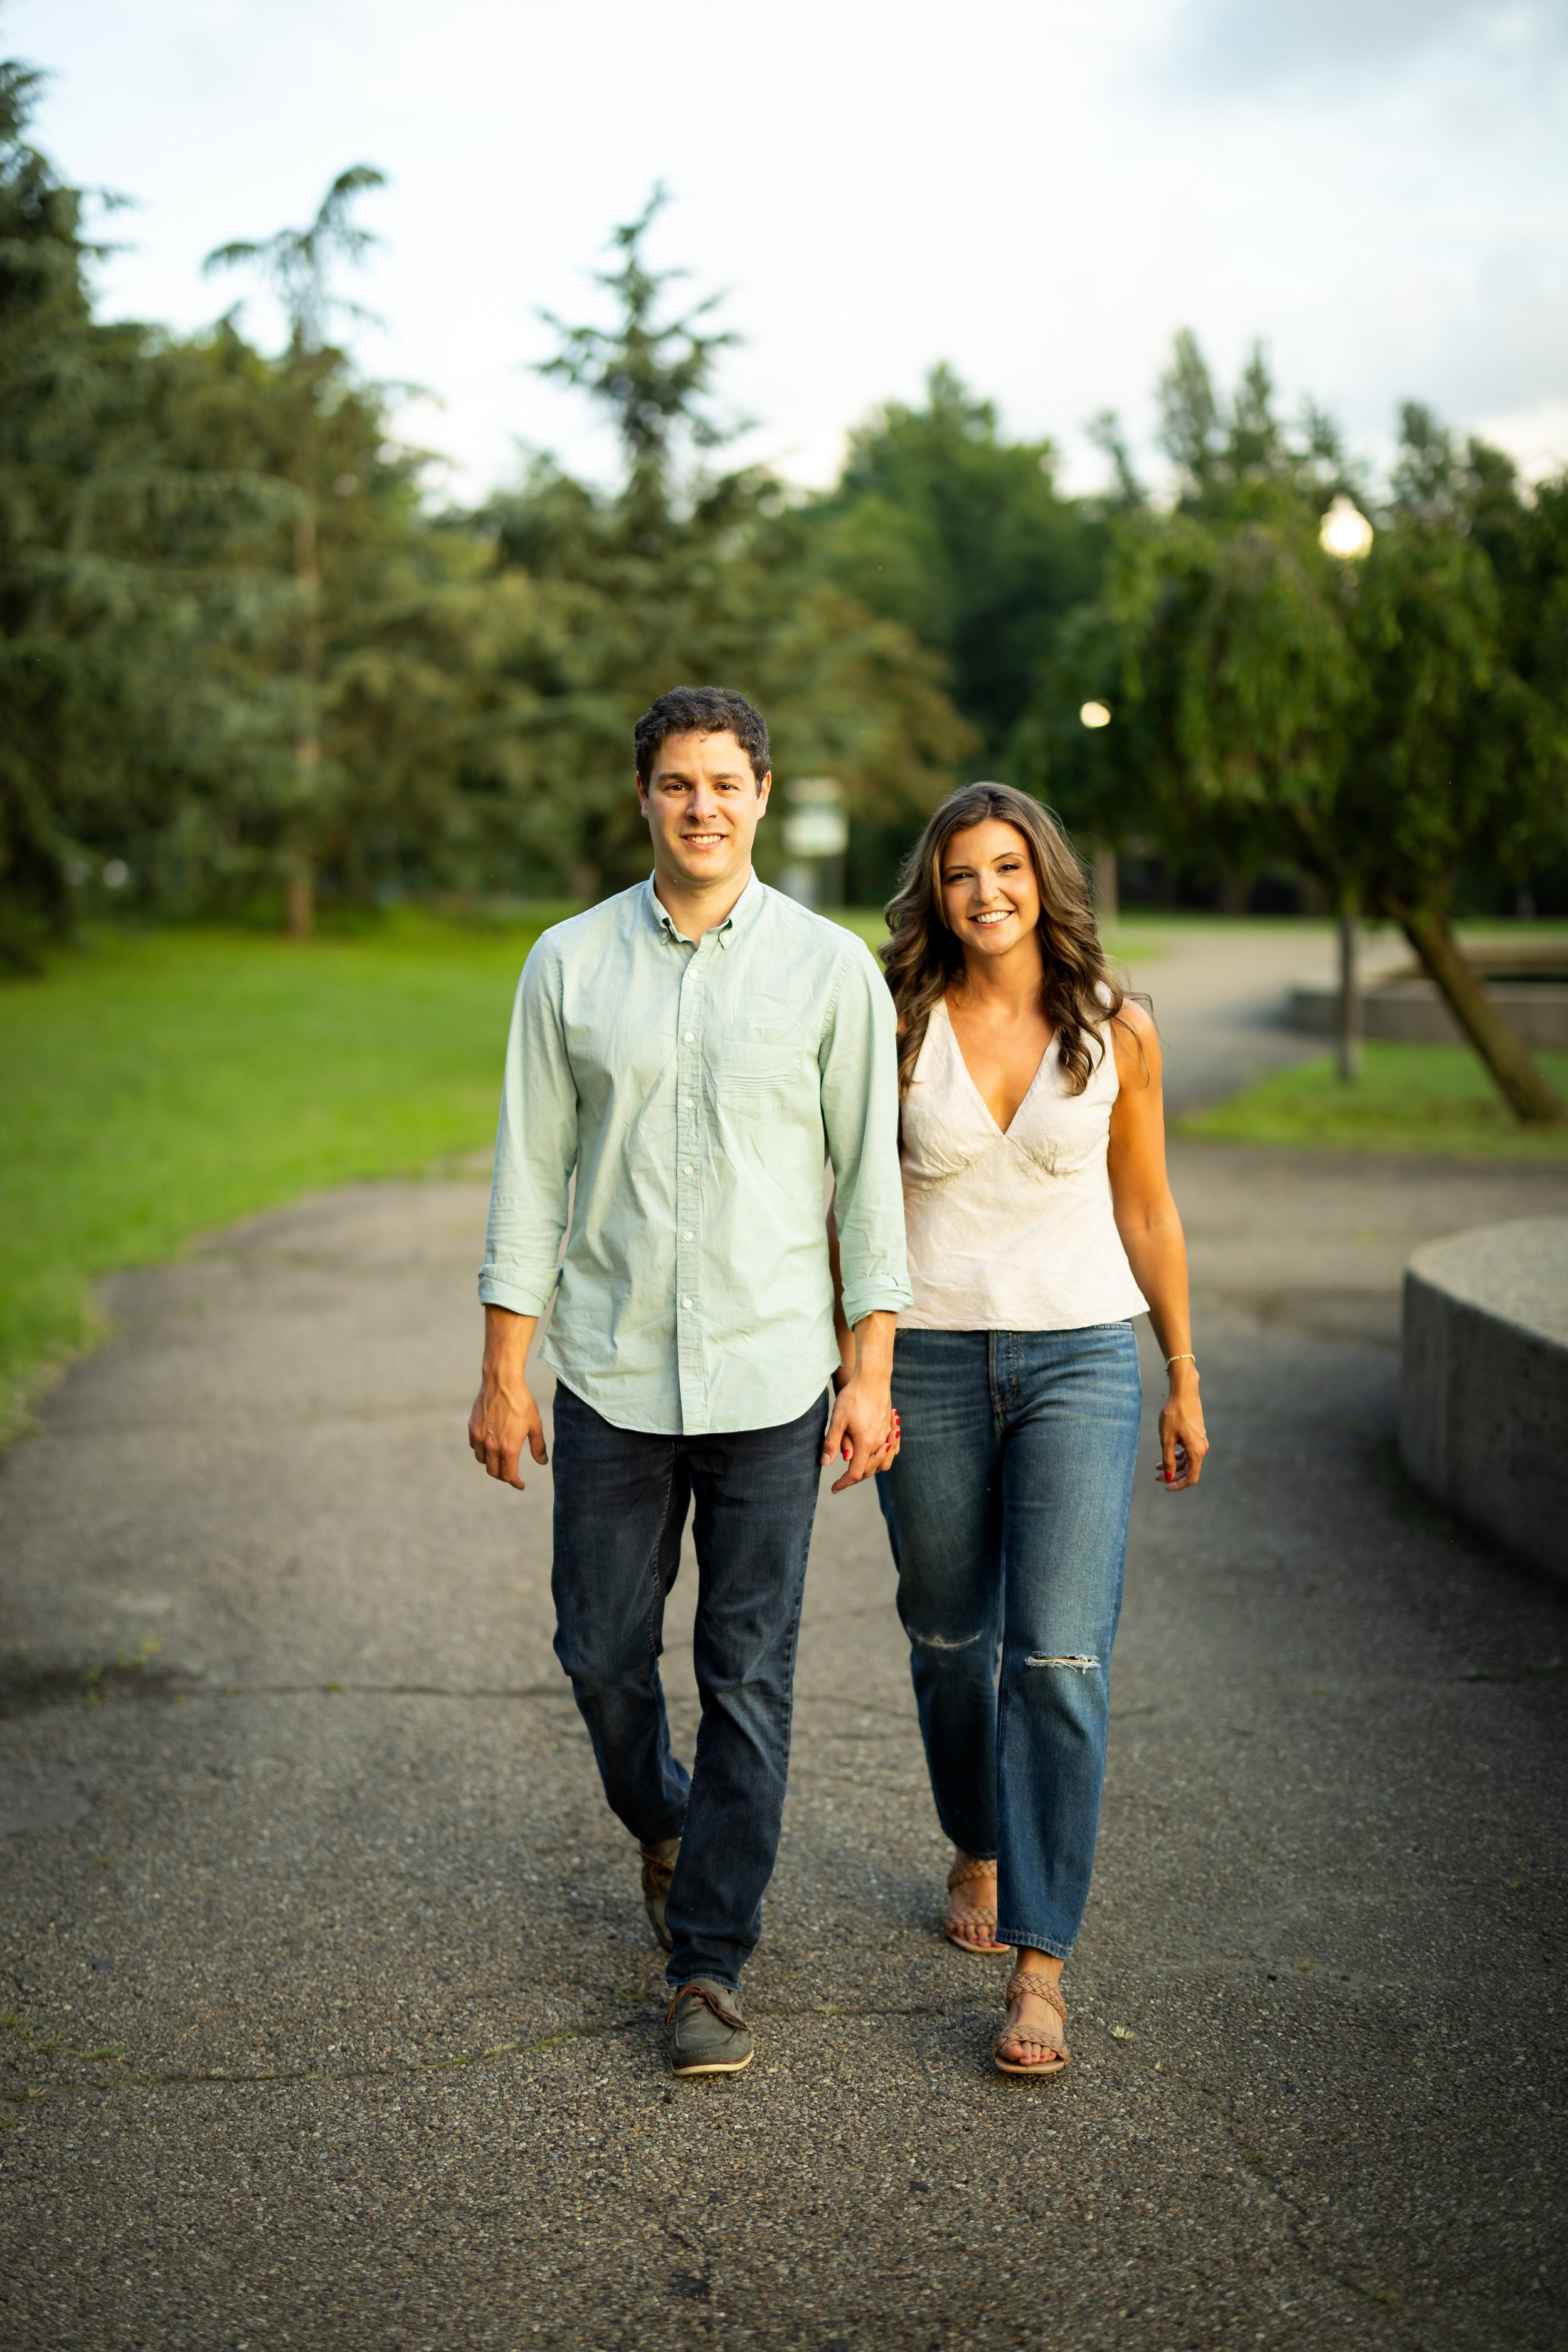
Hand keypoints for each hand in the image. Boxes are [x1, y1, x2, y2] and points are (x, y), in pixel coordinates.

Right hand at [468, 1365, 547, 1489]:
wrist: (502, 1382)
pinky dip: (482, 1451)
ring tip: (501, 1460)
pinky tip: (490, 1445)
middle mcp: (492, 1446)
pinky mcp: (472, 1428)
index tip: (520, 1485)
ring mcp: (480, 1437)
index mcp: (509, 1448)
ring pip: (482, 1461)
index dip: (515, 1483)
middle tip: (511, 1474)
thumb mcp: (534, 1425)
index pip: (509, 1475)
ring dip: (491, 1464)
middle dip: (503, 1476)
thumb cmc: (521, 1402)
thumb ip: (538, 1446)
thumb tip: (542, 1462)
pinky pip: (475, 1447)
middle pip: (494, 1472)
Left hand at [822, 1380, 898, 1493]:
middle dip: (856, 1477)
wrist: (873, 1377)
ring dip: (872, 1468)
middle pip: (870, 1470)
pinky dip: (885, 1456)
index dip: (844, 1483)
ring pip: (884, 1462)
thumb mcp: (838, 1419)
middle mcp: (880, 1442)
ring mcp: (888, 1435)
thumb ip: (833, 1443)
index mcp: (866, 1443)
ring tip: (860, 1468)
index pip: (855, 1473)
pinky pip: (892, 1449)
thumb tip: (826, 1464)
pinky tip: (878, 1452)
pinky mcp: (891, 1427)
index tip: (834, 1488)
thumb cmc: (853, 1396)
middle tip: (843, 1480)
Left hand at [1155, 1368, 1207, 1490]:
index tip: (1165, 1486)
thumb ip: (1168, 1459)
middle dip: (1173, 1475)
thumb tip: (1169, 1476)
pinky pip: (1189, 1450)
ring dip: (1174, 1465)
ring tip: (1157, 1466)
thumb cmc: (1174, 1415)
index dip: (1178, 1485)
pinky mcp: (1196, 1434)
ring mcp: (1200, 1440)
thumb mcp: (1166, 1439)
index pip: (1191, 1477)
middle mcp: (1201, 1448)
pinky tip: (1167, 1453)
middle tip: (1157, 1475)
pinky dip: (1177, 1455)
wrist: (1184, 1393)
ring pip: (1188, 1460)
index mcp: (1196, 1452)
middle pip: (1189, 1470)